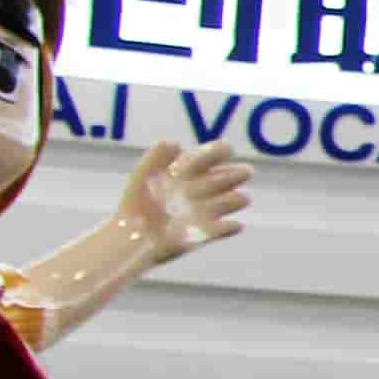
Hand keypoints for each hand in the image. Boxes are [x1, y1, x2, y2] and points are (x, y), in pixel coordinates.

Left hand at [117, 138, 252, 265]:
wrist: (131, 236)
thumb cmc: (136, 204)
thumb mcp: (144, 175)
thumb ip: (157, 157)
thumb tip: (176, 142)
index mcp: (182, 174)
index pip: (204, 159)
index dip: (217, 152)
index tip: (229, 148)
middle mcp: (194, 191)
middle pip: (218, 180)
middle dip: (233, 175)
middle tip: (247, 171)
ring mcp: (198, 212)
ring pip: (222, 204)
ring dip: (234, 201)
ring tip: (244, 199)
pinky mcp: (199, 234)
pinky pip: (218, 231)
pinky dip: (227, 229)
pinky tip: (237, 226)